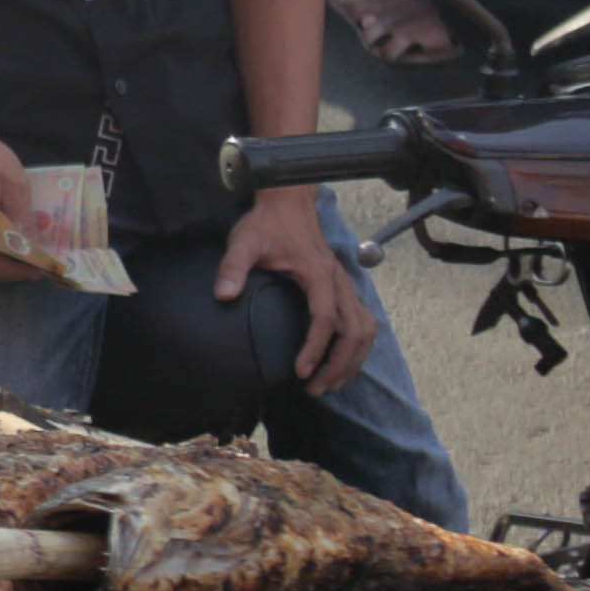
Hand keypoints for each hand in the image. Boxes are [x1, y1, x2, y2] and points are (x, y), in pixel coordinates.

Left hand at [216, 189, 380, 390]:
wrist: (289, 202)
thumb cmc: (267, 223)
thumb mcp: (244, 241)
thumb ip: (233, 267)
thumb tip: (224, 296)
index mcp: (319, 273)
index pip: (325, 319)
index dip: (315, 349)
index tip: (300, 372)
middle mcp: (339, 281)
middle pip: (354, 331)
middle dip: (339, 364)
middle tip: (315, 388)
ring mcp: (344, 284)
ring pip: (365, 329)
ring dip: (352, 359)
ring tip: (330, 384)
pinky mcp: (343, 287)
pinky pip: (362, 321)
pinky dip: (357, 346)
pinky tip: (341, 363)